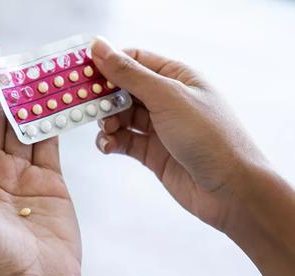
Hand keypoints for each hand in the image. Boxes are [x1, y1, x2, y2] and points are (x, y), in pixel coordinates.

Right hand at [91, 37, 294, 275]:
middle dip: (103, 96)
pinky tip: (107, 146)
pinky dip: (111, 142)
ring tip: (105, 130)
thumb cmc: (208, 136)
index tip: (82, 71)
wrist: (230, 190)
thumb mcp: (166, 97)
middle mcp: (166, 100)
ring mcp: (159, 127)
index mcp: (176, 77)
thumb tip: (99, 47)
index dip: (107, 63)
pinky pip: (124, 141)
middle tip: (82, 104)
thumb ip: (129, 74)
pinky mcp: (152, 152)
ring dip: (106, 122)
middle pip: (123, 89)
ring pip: (120, 117)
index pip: (134, 60)